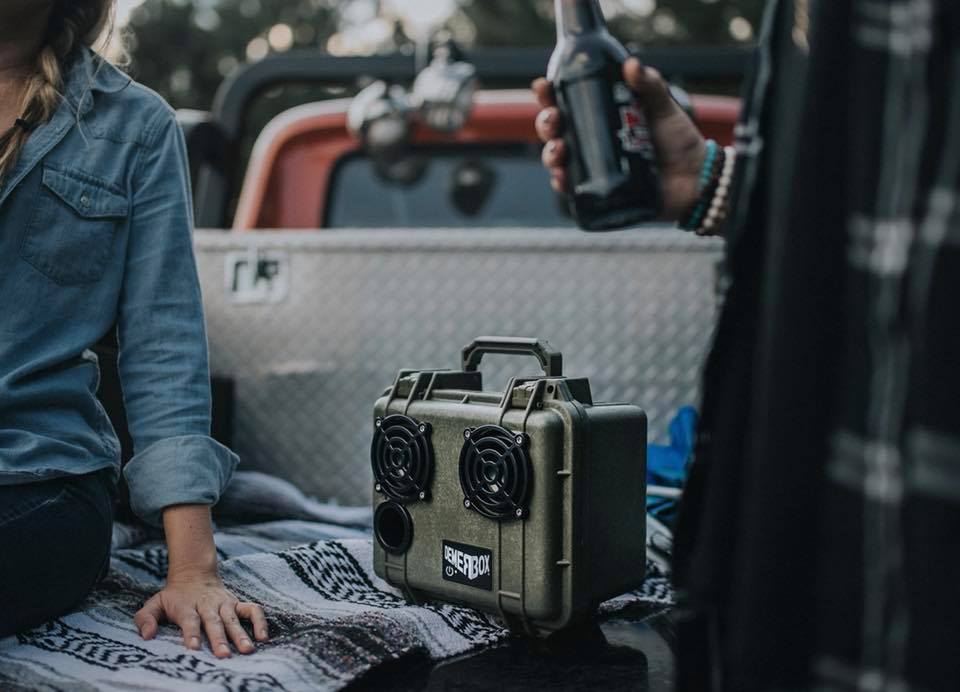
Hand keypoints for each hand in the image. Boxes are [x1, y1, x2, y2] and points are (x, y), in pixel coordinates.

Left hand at [134, 573, 268, 657]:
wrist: (193, 573)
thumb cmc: (173, 597)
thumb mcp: (154, 604)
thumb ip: (145, 619)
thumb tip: (147, 636)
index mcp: (186, 606)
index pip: (189, 620)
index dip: (190, 633)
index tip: (193, 647)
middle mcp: (207, 604)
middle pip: (214, 621)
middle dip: (219, 638)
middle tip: (223, 655)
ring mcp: (224, 603)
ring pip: (233, 618)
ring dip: (241, 633)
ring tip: (247, 649)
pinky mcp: (236, 603)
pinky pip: (252, 609)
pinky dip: (260, 621)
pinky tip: (263, 637)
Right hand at [532, 57, 707, 221]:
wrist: (698, 180)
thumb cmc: (680, 143)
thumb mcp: (665, 108)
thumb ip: (650, 85)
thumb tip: (631, 64)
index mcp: (601, 119)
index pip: (567, 105)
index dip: (549, 97)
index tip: (544, 87)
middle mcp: (592, 144)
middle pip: (555, 133)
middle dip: (545, 124)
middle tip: (553, 120)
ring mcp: (594, 170)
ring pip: (559, 161)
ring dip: (550, 154)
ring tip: (558, 150)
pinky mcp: (599, 195)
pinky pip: (573, 191)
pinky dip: (562, 184)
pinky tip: (561, 178)